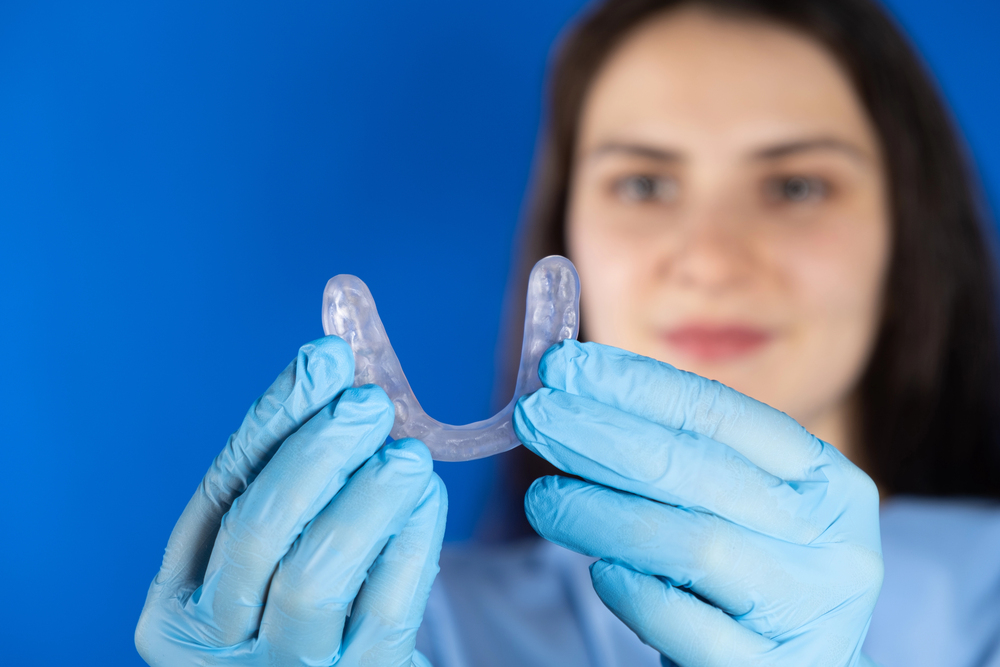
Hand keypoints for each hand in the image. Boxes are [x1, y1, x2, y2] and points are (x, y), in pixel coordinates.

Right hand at [135, 336, 446, 665]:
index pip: (222, 491)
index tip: (325, 360)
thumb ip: (284, 476)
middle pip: (259, 530)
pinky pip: (385, 610)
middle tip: (369, 403)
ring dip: (366, 497)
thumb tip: (329, 368)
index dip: (276, 420)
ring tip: (409, 453)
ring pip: (313, 573)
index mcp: (178, 605)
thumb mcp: (272, 558)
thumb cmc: (307, 615)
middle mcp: (214, 646)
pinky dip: (408, 543)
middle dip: (316, 453)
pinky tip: (425, 499)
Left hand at [514, 341, 882, 666]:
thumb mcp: (740, 512)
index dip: (634, 384)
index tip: (563, 366)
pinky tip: (599, 571)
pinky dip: (633, 591)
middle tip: (533, 415)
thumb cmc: (748, 585)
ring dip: (601, 512)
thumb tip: (577, 395)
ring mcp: (811, 612)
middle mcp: (834, 543)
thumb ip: (682, 460)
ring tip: (541, 500)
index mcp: (829, 483)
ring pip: (691, 542)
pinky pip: (684, 624)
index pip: (721, 413)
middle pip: (698, 470)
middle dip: (602, 434)